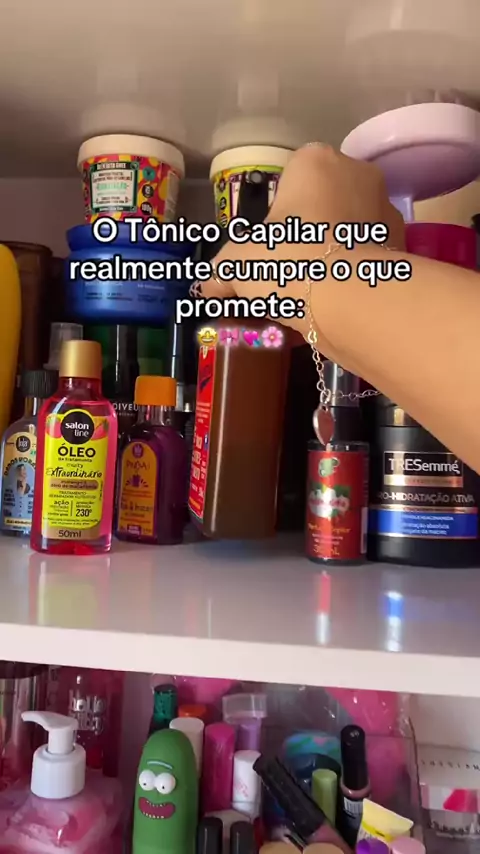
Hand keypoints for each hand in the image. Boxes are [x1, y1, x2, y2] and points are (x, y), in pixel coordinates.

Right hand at [200, 143, 404, 339]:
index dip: (276, 214)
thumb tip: (206, 287)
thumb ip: (223, 270)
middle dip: (307, 234)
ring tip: (310, 294)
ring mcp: (386, 211)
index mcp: (316, 162)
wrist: (348, 300)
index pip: (290, 178)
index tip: (269, 246)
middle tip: (286, 271)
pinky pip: (366, 259)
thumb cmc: (287, 259)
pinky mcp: (402, 249)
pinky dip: (351, 277)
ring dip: (331, 255)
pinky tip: (334, 304)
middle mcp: (358, 175)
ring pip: (348, 232)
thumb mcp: (239, 263)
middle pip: (323, 204)